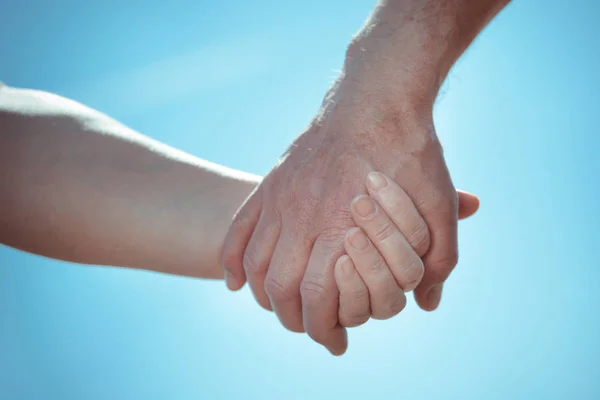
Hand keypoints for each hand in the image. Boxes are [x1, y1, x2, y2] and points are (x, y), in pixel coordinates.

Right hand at [222, 77, 463, 354]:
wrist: (377, 95)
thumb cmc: (410, 149)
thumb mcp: (438, 204)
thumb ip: (438, 258)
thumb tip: (427, 302)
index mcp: (344, 226)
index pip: (319, 299)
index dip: (324, 329)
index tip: (335, 341)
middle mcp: (304, 216)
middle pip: (280, 288)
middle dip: (293, 319)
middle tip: (307, 328)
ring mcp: (282, 197)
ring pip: (255, 263)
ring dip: (263, 295)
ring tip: (278, 308)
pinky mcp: (272, 182)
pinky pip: (238, 229)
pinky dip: (231, 261)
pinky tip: (235, 282)